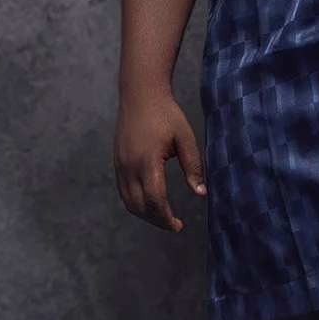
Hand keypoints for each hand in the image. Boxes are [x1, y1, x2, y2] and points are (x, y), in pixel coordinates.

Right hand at [112, 89, 206, 232]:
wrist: (140, 94)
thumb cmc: (165, 114)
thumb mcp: (185, 138)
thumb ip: (193, 167)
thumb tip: (201, 193)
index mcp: (147, 161)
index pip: (154, 200)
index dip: (166, 218)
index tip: (178, 225)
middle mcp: (129, 166)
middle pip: (139, 206)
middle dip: (156, 221)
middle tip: (173, 225)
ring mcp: (120, 165)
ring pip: (128, 201)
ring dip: (144, 214)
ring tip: (162, 216)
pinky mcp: (117, 162)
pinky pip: (123, 191)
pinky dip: (135, 202)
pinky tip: (149, 202)